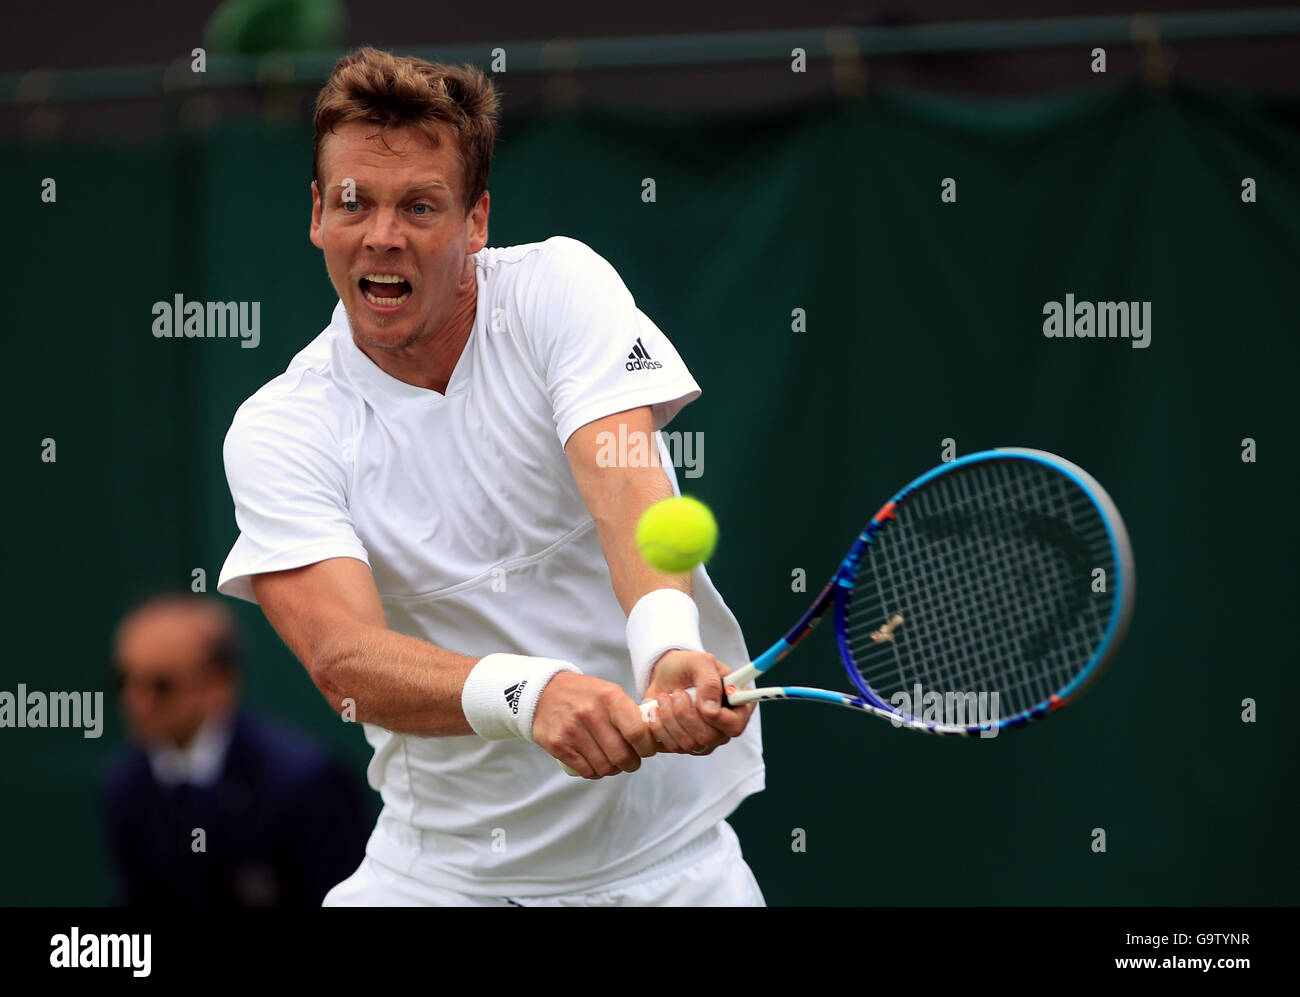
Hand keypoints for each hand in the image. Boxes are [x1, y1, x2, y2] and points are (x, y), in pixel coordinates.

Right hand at [532, 672, 658, 778]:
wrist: (543, 692)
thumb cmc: (584, 694)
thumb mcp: (609, 692)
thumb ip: (630, 713)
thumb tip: (654, 739)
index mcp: (609, 697)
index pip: (637, 732)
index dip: (647, 747)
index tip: (646, 749)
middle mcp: (591, 713)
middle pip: (622, 756)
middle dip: (631, 763)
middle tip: (630, 760)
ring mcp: (572, 731)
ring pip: (605, 767)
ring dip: (613, 769)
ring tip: (612, 760)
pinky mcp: (558, 745)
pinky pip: (586, 771)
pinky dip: (595, 772)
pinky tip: (595, 763)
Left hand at [643, 650, 754, 756]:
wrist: (664, 675)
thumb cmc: (686, 667)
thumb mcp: (699, 662)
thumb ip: (709, 681)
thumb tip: (711, 709)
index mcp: (738, 704)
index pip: (735, 725)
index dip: (716, 718)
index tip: (699, 702)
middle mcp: (725, 726)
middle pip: (708, 737)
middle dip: (685, 713)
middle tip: (677, 693)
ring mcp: (707, 739)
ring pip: (689, 743)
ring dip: (670, 717)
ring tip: (665, 698)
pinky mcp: (687, 746)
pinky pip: (672, 746)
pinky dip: (660, 726)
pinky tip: (658, 710)